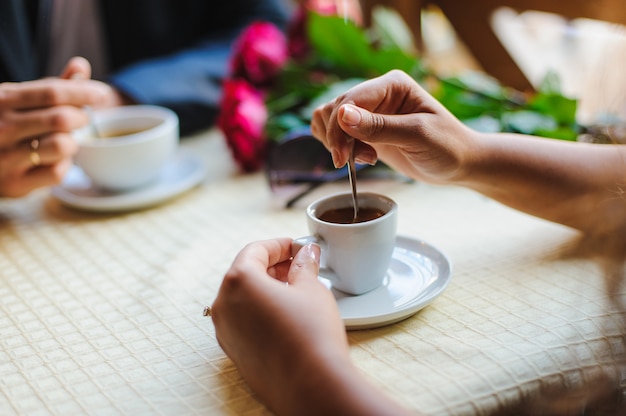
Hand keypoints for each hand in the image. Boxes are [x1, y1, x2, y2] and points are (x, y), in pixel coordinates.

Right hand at [0, 57, 127, 196]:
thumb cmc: (3, 125)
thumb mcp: (19, 100)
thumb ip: (51, 86)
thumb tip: (81, 65)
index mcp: (2, 99)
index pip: (52, 92)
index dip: (82, 92)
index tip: (101, 94)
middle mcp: (1, 127)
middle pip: (61, 119)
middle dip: (81, 117)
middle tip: (83, 118)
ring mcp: (5, 157)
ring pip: (62, 145)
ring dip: (73, 141)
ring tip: (66, 139)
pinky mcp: (15, 184)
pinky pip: (57, 172)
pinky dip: (64, 165)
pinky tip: (55, 159)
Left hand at [212, 238, 413, 414]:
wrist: (311, 385)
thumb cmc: (311, 334)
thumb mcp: (311, 289)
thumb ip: (304, 265)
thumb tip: (306, 254)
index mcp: (238, 282)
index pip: (255, 250)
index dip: (279, 245)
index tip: (297, 246)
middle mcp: (223, 305)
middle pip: (245, 273)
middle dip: (273, 266)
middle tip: (300, 265)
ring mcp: (226, 331)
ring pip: (243, 298)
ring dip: (267, 288)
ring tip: (297, 289)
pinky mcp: (234, 352)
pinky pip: (244, 321)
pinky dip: (261, 310)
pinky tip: (287, 314)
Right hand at [311, 69, 478, 184]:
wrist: (459, 164)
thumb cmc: (447, 147)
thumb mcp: (417, 136)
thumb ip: (379, 126)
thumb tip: (341, 116)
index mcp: (392, 84)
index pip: (349, 101)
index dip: (338, 130)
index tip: (341, 159)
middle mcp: (378, 92)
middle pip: (333, 110)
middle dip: (338, 139)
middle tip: (358, 161)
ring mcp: (370, 110)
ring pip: (328, 119)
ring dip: (337, 143)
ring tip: (365, 158)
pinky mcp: (365, 128)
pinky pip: (334, 131)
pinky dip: (338, 146)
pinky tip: (362, 157)